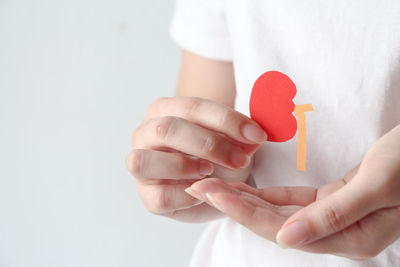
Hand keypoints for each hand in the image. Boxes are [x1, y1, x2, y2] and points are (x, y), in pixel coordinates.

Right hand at [126, 97, 265, 221]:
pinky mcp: (147, 196)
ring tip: (210, 172)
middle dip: (209, 144)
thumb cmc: (215, 154)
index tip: (256, 134)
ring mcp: (140, 165)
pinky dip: (185, 196)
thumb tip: (254, 135)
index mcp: (163, 110)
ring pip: (144, 161)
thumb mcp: (231, 140)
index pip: (191, 107)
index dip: (226, 120)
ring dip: (184, 166)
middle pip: (166, 129)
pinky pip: (159, 196)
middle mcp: (145, 134)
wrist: (208, 182)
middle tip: (240, 159)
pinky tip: (202, 192)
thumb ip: (240, 136)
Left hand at [186, 125, 399, 257]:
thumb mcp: (378, 184)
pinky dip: (268, 193)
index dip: (242, 212)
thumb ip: (334, 215)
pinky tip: (246, 186)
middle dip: (234, 204)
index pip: (281, 229)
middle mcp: (336, 232)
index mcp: (348, 236)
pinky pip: (293, 200)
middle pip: (273, 222)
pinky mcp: (333, 198)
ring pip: (279, 211)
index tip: (211, 194)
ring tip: (214, 185)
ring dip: (246, 198)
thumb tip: (285, 239)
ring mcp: (333, 216)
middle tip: (200, 187)